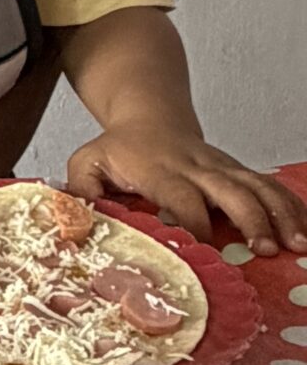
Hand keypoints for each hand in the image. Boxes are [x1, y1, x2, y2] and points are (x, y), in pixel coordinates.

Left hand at [67, 125, 306, 256]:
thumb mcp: (87, 162)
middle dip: (250, 218)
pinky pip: (269, 185)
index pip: (180, 195)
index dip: (193, 221)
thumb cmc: (117, 148)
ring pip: (257, 185)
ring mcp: (221, 166)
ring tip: (296, 243)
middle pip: (229, 189)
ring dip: (279, 213)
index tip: (204, 250)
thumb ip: (81, 189)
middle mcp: (196, 166)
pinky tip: (304, 229)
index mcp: (158, 168)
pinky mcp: (236, 170)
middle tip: (263, 249)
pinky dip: (290, 205)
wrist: (149, 114)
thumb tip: (79, 219)